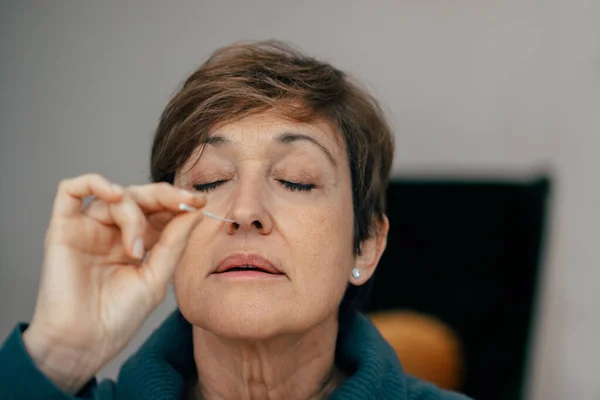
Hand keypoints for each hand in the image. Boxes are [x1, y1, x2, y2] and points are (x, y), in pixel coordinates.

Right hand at [22, 174, 205, 392]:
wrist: (84, 343)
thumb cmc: (118, 316)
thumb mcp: (157, 277)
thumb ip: (174, 242)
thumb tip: (194, 211)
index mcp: (139, 241)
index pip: (160, 210)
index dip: (180, 202)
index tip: (201, 202)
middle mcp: (114, 231)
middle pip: (141, 196)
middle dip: (166, 196)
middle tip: (186, 201)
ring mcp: (89, 228)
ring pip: (117, 196)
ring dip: (134, 215)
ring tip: (137, 250)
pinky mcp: (63, 228)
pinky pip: (71, 190)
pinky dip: (94, 183)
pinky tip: (115, 194)